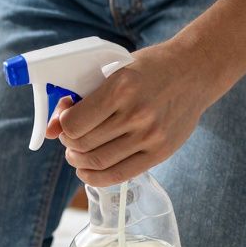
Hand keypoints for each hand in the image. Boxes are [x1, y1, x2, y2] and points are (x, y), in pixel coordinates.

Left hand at [46, 42, 219, 186]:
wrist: (196, 71)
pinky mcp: (160, 152)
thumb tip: (49, 129)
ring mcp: (150, 135)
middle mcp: (136, 113)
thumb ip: (82, 97)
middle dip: (69, 144)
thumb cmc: (149, 69)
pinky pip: (118, 175)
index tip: (65, 120)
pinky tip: (87, 170)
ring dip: (78, 161)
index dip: (62, 125)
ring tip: (77, 154)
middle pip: (83, 145)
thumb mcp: (114, 70)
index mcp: (121, 87)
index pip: (74, 124)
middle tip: (70, 139)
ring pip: (97, 162)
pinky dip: (95, 177)